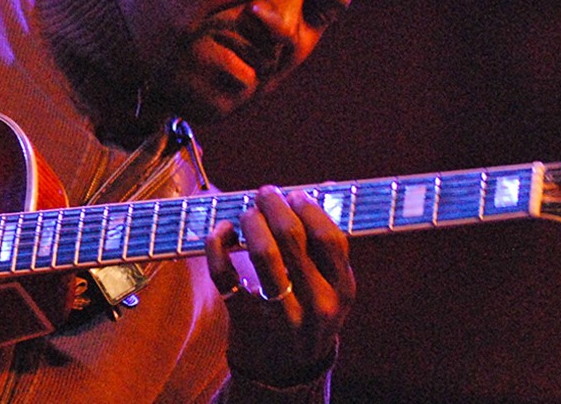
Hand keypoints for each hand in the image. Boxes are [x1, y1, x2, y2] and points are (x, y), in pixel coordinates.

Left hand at [205, 186, 354, 386]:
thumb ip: (326, 246)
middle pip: (292, 238)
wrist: (285, 370)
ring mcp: (281, 315)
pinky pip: (225, 273)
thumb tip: (322, 189)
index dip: (309, 207)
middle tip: (264, 193)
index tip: (295, 195)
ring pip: (261, 253)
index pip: (329, 237)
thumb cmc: (309, 313)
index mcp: (343, 290)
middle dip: (273, 205)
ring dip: (249, 221)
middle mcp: (316, 304)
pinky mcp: (245, 319)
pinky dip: (217, 245)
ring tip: (246, 212)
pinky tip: (221, 231)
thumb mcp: (331, 287)